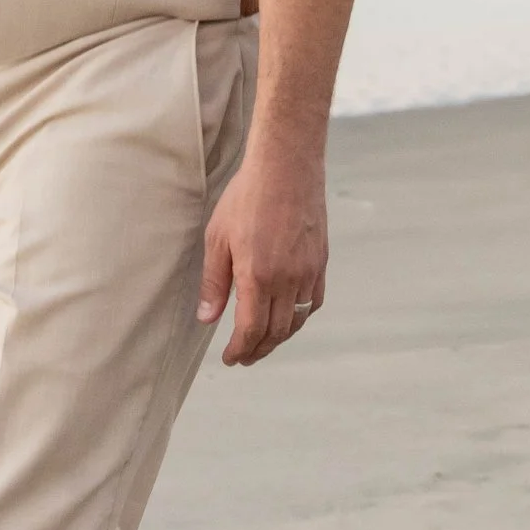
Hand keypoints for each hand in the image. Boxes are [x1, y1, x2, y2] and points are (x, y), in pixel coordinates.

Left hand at [197, 135, 327, 365]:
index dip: (240, 349)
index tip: (230, 358)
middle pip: (276, 331)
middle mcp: (288, 281)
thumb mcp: (217, 239)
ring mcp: (309, 273)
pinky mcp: (321, 263)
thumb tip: (208, 319)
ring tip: (262, 344)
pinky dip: (300, 318)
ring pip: (296, 320)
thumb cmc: (246, 199)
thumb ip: (214, 283)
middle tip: (243, 357)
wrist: (286, 170)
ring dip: (279, 338)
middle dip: (258, 350)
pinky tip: (288, 319)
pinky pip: (314, 302)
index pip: (251, 329)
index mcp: (258, 277)